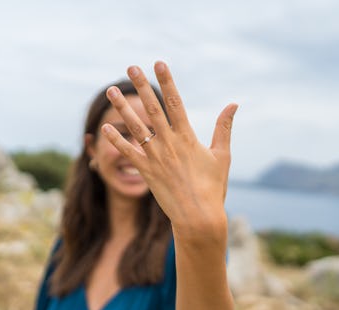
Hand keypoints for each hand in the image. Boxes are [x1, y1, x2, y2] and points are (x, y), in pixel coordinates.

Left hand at [102, 61, 237, 240]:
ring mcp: (155, 157)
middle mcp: (169, 144)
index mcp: (187, 137)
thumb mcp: (222, 155)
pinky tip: (105, 128)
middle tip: (131, 67)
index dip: (166, 82)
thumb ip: (224, 128)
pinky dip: (116, 141)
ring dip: (122, 108)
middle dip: (142, 86)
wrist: (198, 217)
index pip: (175, 102)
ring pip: (135, 127)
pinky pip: (127, 153)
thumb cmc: (213, 187)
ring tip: (111, 91)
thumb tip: (233, 104)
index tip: (158, 64)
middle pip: (152, 109)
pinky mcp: (146, 172)